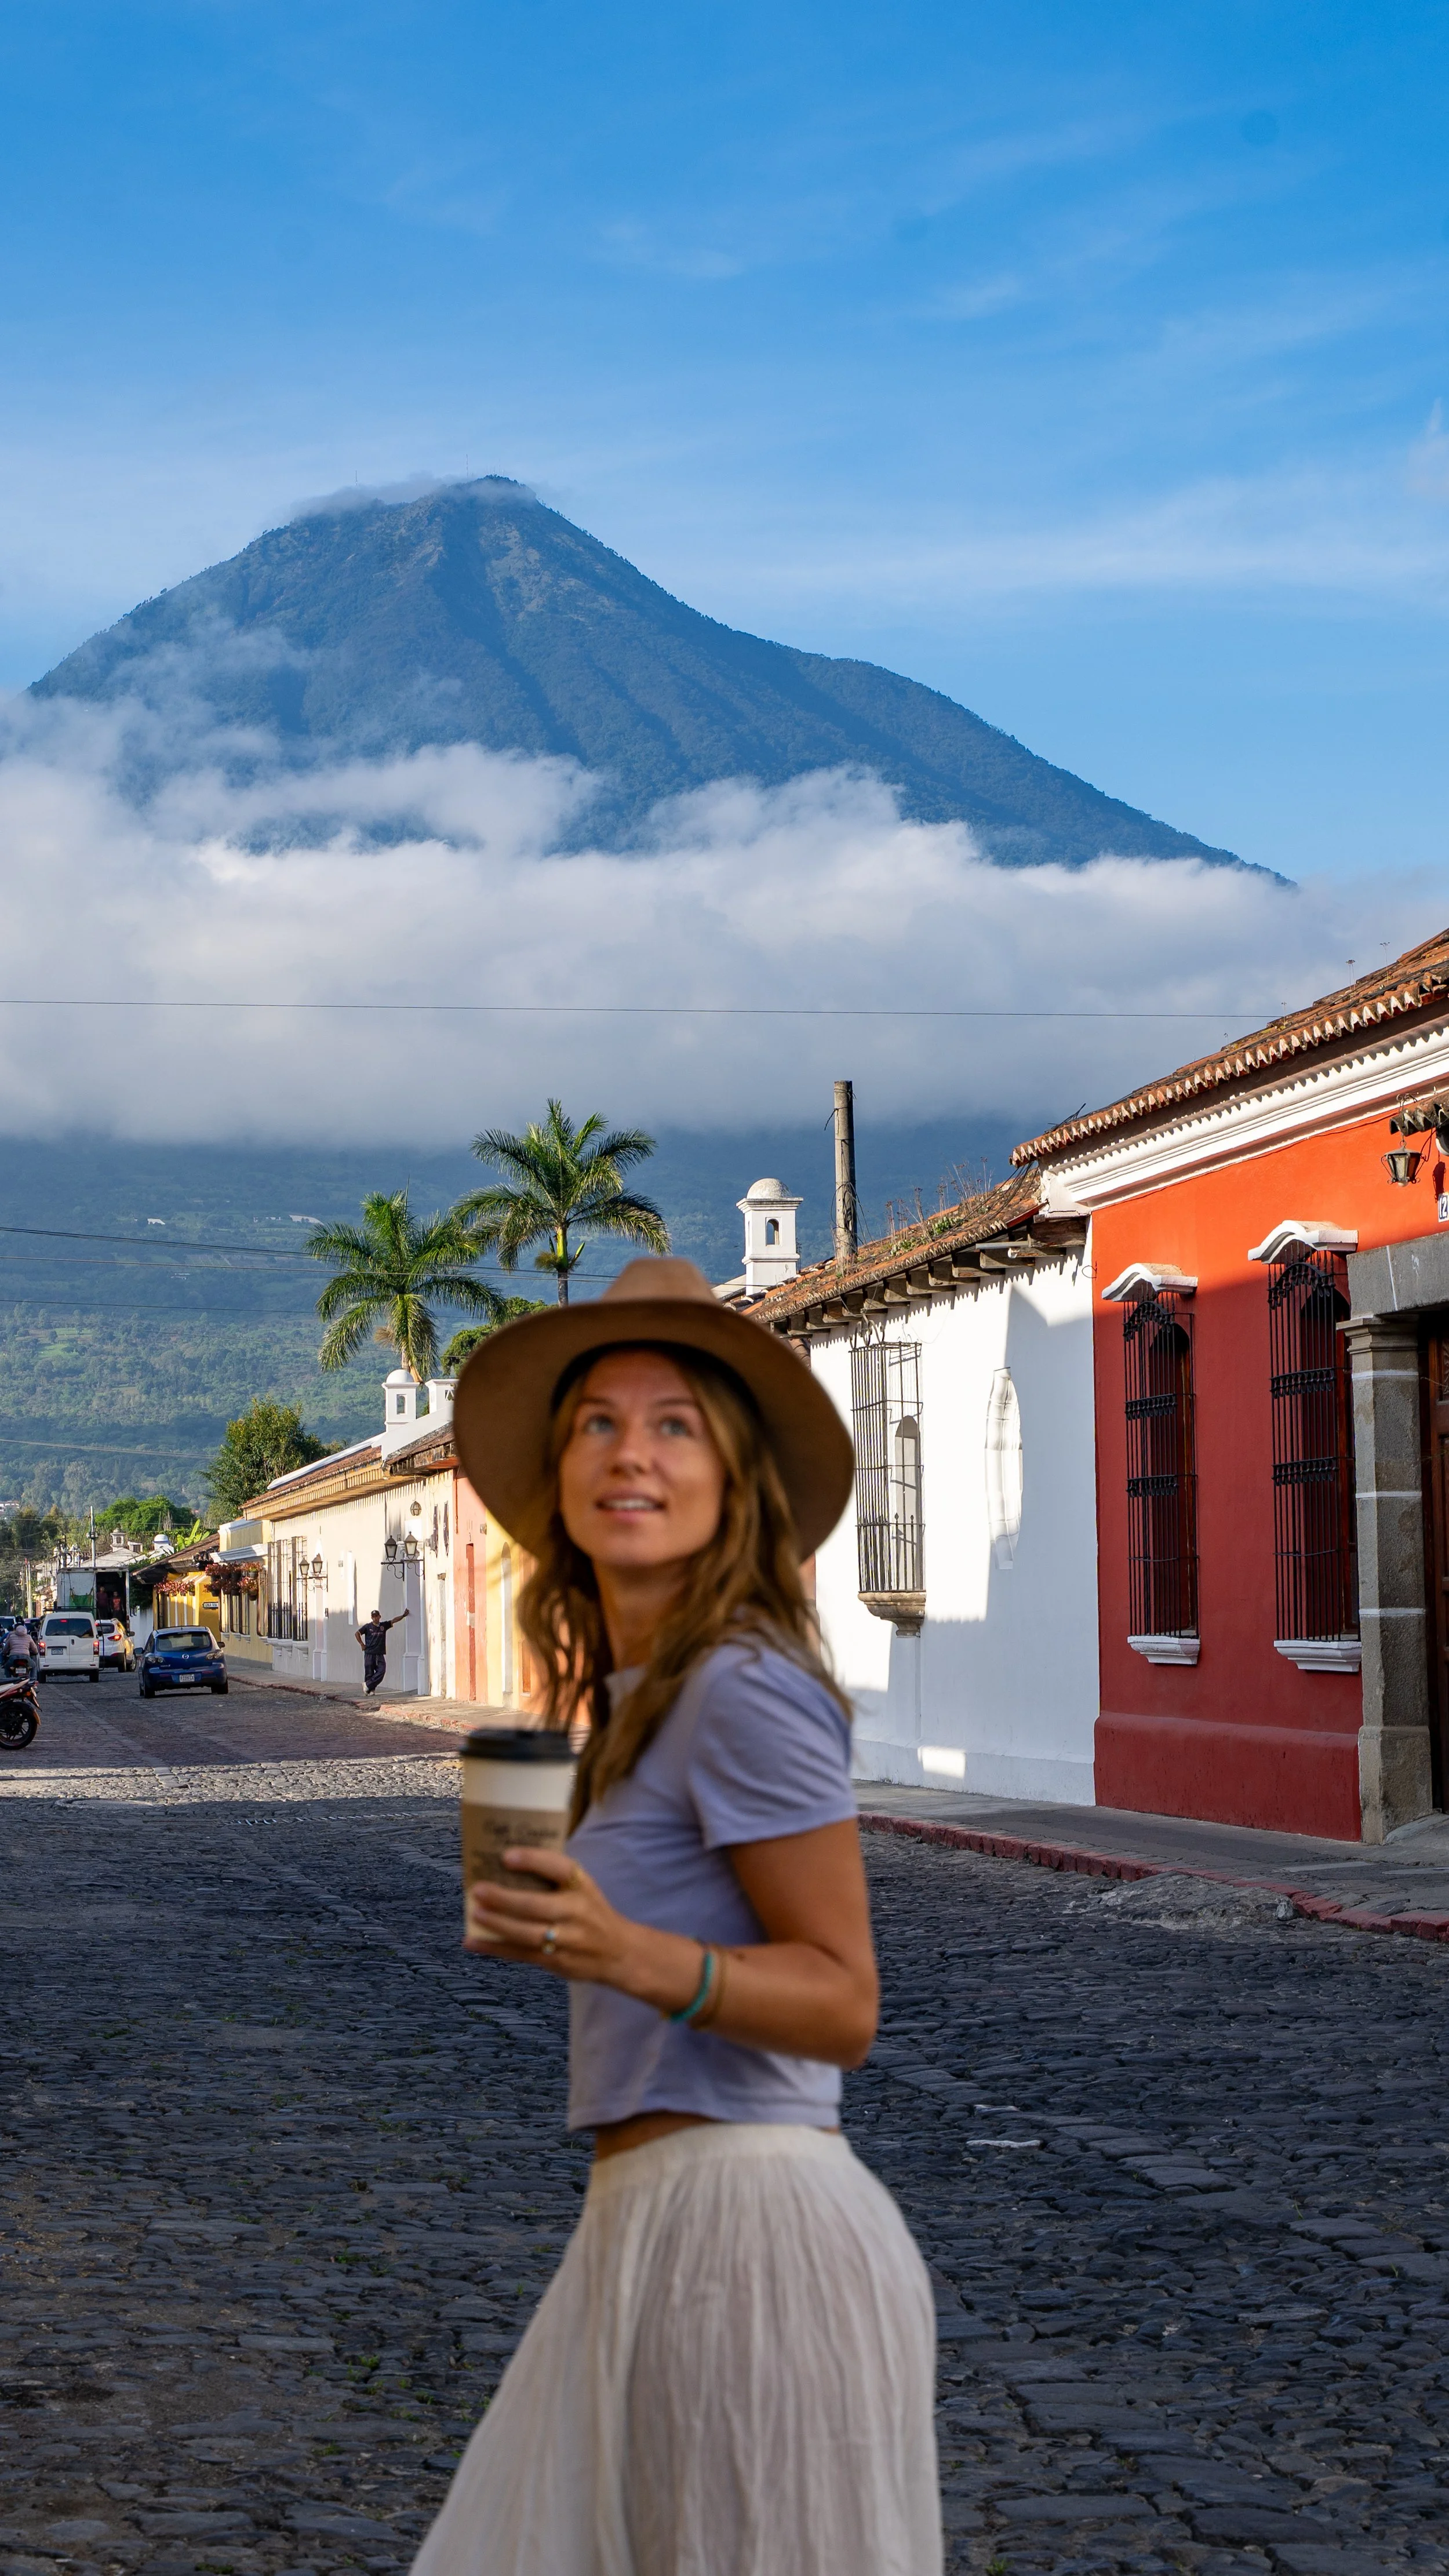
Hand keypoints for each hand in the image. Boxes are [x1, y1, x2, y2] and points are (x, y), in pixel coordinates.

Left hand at [464, 1846, 640, 1985]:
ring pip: (527, 1934)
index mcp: (582, 1886)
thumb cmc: (591, 1912)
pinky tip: (472, 1941)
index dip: (533, 1860)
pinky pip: (521, 1955)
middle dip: (504, 1899)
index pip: (560, 1868)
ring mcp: (568, 1940)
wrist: (619, 1953)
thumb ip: (553, 1877)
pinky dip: (494, 1948)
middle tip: (478, 1889)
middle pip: (537, 1905)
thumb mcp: (583, 1887)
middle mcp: (577, 1912)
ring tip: (475, 1913)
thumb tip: (503, 1864)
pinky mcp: (557, 1962)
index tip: (506, 1855)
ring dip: (498, 1924)